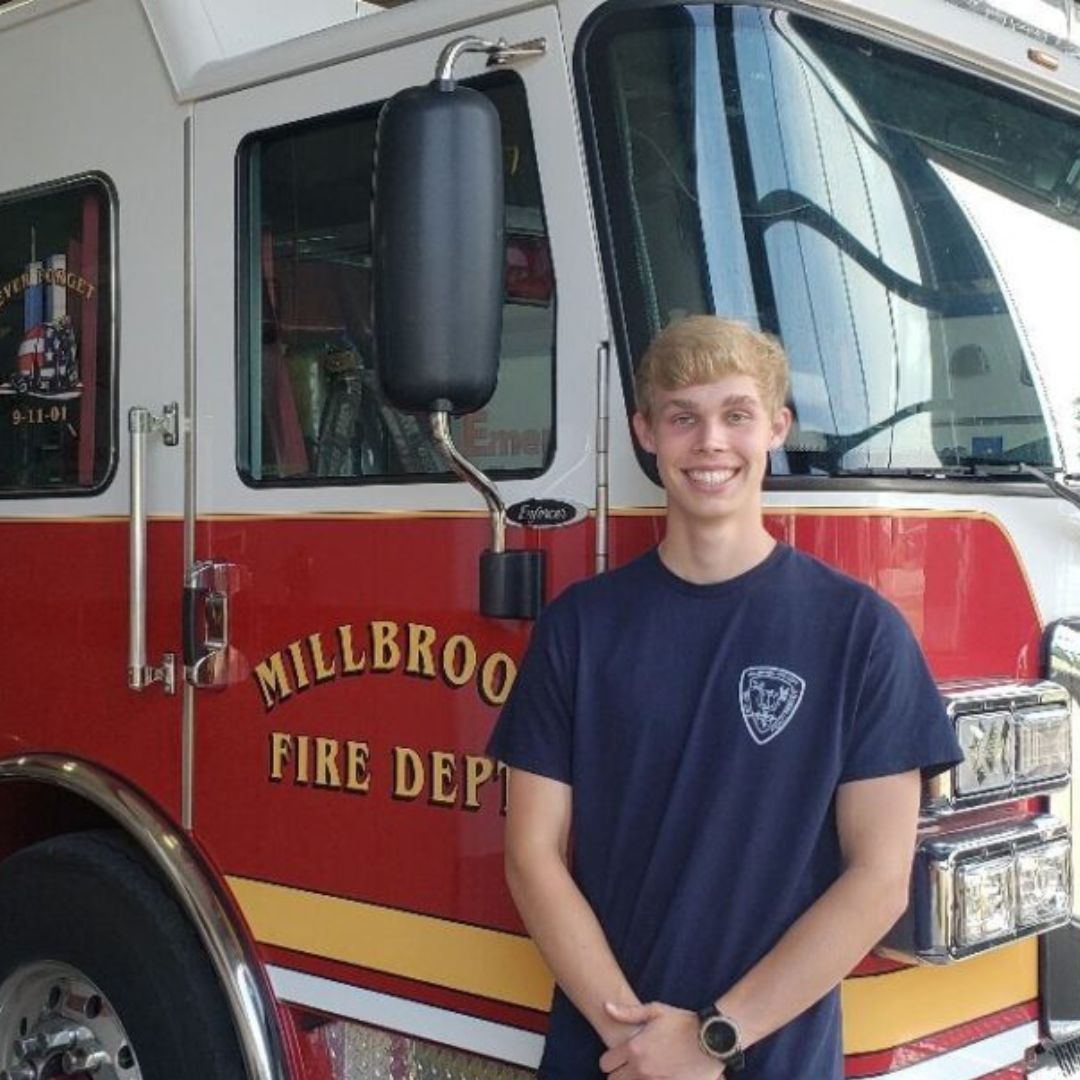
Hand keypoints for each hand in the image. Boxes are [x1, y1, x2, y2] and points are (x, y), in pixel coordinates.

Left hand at [598, 1002, 723, 1078]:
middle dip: (618, 1074)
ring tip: (643, 1072)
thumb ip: (628, 1013)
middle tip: (628, 1067)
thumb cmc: (683, 1022)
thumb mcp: (655, 1011)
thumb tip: (606, 1006)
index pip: (605, 1063)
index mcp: (634, 1048)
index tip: (618, 1058)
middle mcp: (641, 1068)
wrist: (712, 1039)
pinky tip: (657, 1076)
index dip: (610, 1061)